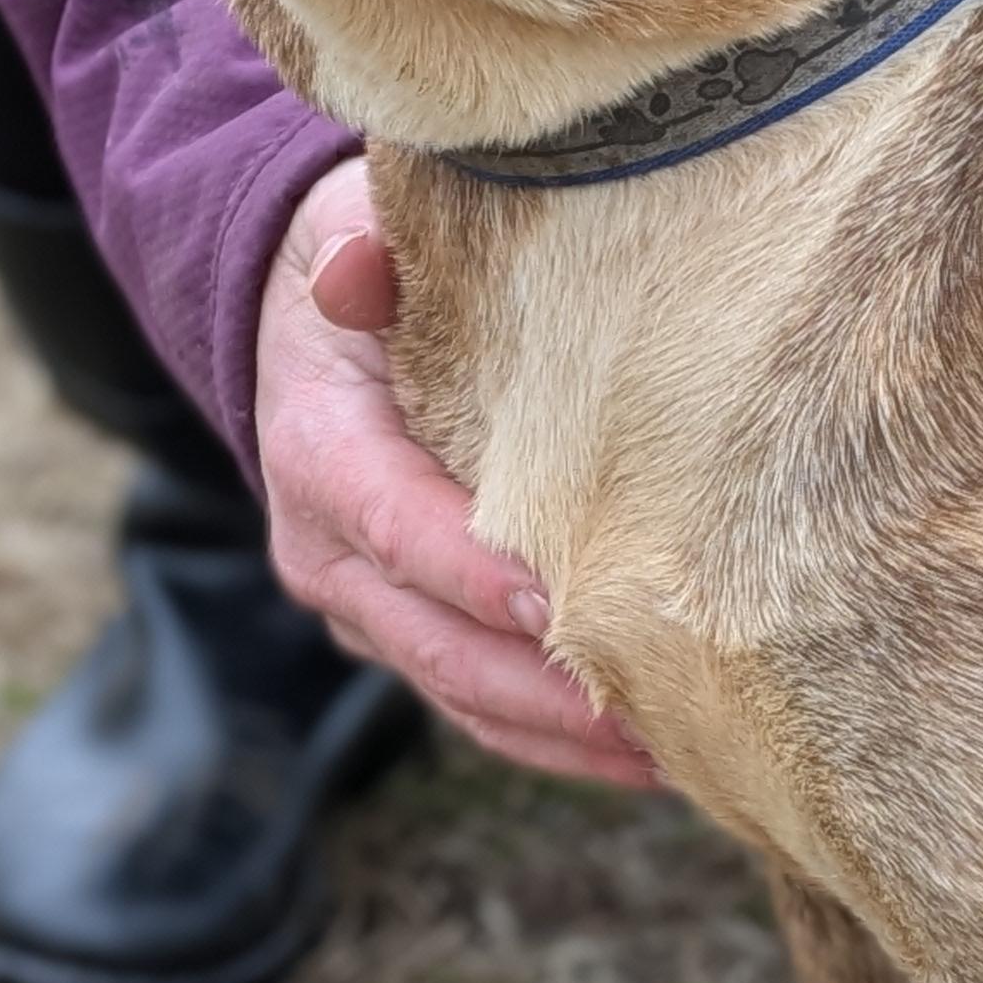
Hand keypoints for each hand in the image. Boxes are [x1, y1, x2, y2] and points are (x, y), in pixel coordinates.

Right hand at [255, 159, 656, 788]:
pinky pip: (479, 705)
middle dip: (540, 689)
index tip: (556, 607)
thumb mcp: (349, 228)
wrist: (307, 329)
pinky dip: (554, 739)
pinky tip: (650, 755)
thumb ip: (360, 251)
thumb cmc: (365, 270)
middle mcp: (327, 547)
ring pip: (461, 694)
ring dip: (563, 736)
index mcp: (317, 449)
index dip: (470, 574)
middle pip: (435, 643)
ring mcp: (366, 606)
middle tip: (651, 713)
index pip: (392, 524)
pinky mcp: (407, 633)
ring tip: (675, 753)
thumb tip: (359, 271)